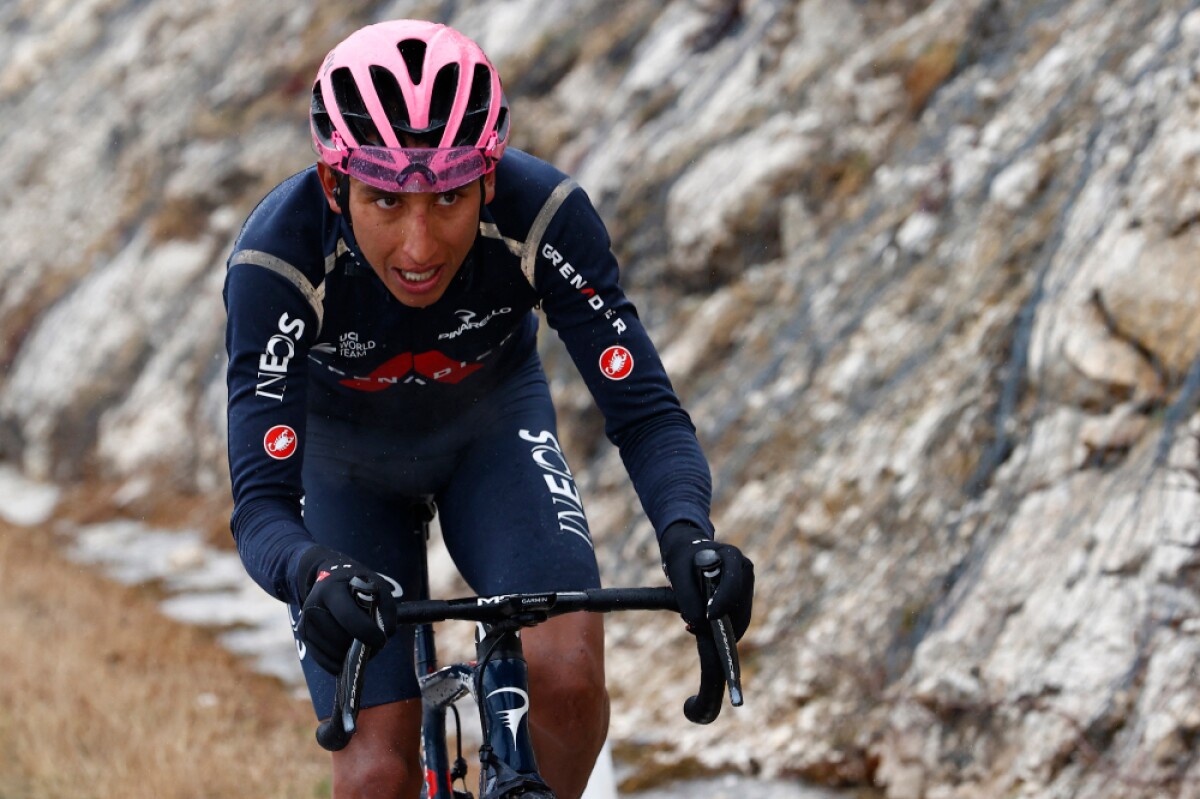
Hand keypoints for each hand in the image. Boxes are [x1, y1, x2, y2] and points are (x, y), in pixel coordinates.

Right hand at [295, 546, 397, 673]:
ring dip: (350, 655)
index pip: (348, 617)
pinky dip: (338, 663)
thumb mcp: (377, 587)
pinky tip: (348, 656)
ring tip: (362, 645)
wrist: (331, 579)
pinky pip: (323, 660)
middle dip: (360, 646)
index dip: (367, 632)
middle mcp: (313, 606)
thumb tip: (383, 636)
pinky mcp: (304, 634)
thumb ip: (386, 610)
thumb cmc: (358, 585)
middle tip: (375, 644)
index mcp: (331, 590)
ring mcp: (305, 621)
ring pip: (332, 652)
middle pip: (340, 639)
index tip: (381, 640)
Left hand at [660, 522, 753, 639]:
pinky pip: (736, 623)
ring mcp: (746, 586)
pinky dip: (719, 630)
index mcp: (732, 556)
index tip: (708, 617)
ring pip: (739, 619)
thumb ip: (687, 596)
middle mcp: (744, 570)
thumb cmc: (682, 560)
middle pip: (739, 606)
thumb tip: (700, 622)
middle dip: (718, 622)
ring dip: (717, 628)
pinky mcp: (743, 600)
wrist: (686, 555)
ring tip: (692, 624)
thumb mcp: (678, 573)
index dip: (722, 603)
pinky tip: (700, 627)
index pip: (733, 584)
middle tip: (691, 626)